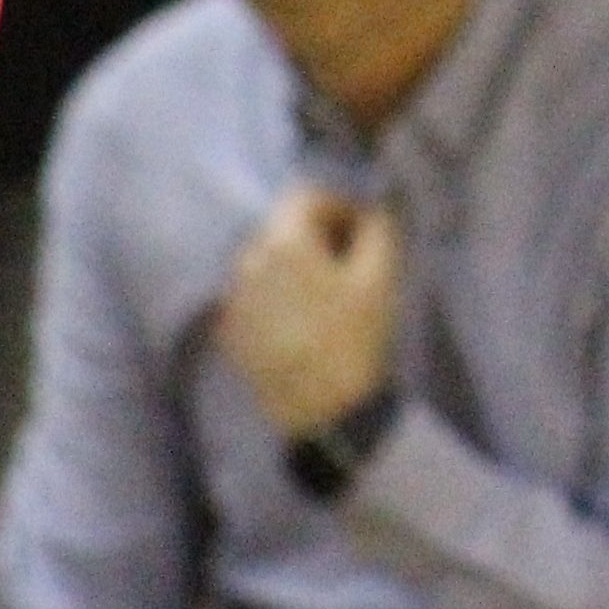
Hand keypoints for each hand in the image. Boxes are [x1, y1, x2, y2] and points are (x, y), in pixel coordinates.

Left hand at [218, 184, 404, 440]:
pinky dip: (276, 293)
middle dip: (316, 234)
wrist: (322, 412)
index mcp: (282, 240)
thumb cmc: (354, 338)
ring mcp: (233, 296)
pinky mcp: (228, 328)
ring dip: (294, 264)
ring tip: (325, 295)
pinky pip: (253, 292)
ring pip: (265, 259)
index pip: (306, 196)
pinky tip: (302, 320)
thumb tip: (374, 203)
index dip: (340, 206)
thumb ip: (378, 226)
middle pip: (282, 226)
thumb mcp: (380, 276)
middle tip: (348, 262)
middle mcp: (246, 259)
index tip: (363, 231)